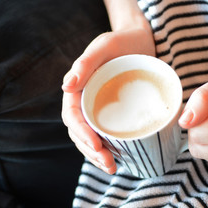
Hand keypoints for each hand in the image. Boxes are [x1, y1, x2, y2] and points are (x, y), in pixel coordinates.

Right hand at [61, 28, 154, 173]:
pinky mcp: (112, 109)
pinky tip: (119, 157)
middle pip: (80, 130)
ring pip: (91, 135)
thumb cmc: (122, 40)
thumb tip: (66, 86)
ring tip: (113, 168)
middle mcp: (85, 98)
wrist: (140, 39)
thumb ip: (86, 62)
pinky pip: (106, 131)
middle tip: (109, 164)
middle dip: (91, 151)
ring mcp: (98, 105)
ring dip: (98, 154)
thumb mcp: (105, 46)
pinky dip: (109, 147)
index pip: (72, 115)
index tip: (97, 146)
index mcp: (78, 86)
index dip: (81, 133)